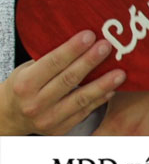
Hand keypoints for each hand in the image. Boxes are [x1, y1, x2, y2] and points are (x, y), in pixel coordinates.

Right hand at [0, 30, 124, 134]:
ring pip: (80, 99)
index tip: (90, 35)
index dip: (72, 49)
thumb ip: (50, 59)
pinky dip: (100, 99)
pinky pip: (84, 112)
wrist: (12, 117)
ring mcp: (47, 119)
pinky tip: (112, 89)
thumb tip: (84, 38)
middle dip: (90, 61)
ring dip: (103, 85)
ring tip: (120, 73)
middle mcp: (35, 103)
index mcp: (25, 84)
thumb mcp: (28, 70)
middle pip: (68, 79)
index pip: (52, 63)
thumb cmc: (24, 85)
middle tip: (108, 46)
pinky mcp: (60, 129)